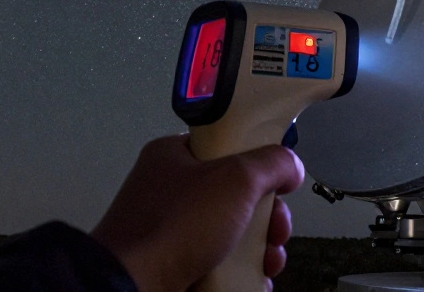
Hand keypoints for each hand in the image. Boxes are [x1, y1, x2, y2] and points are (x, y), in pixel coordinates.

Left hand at [91, 135, 304, 291]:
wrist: (132, 287)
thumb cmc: (168, 229)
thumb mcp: (236, 179)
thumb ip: (272, 163)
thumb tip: (291, 165)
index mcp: (175, 156)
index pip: (228, 145)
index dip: (259, 162)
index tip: (279, 179)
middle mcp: (171, 190)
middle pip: (238, 194)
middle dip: (268, 216)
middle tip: (276, 229)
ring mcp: (172, 230)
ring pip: (232, 231)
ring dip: (260, 248)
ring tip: (268, 262)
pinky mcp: (175, 262)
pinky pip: (218, 262)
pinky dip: (240, 272)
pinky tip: (254, 279)